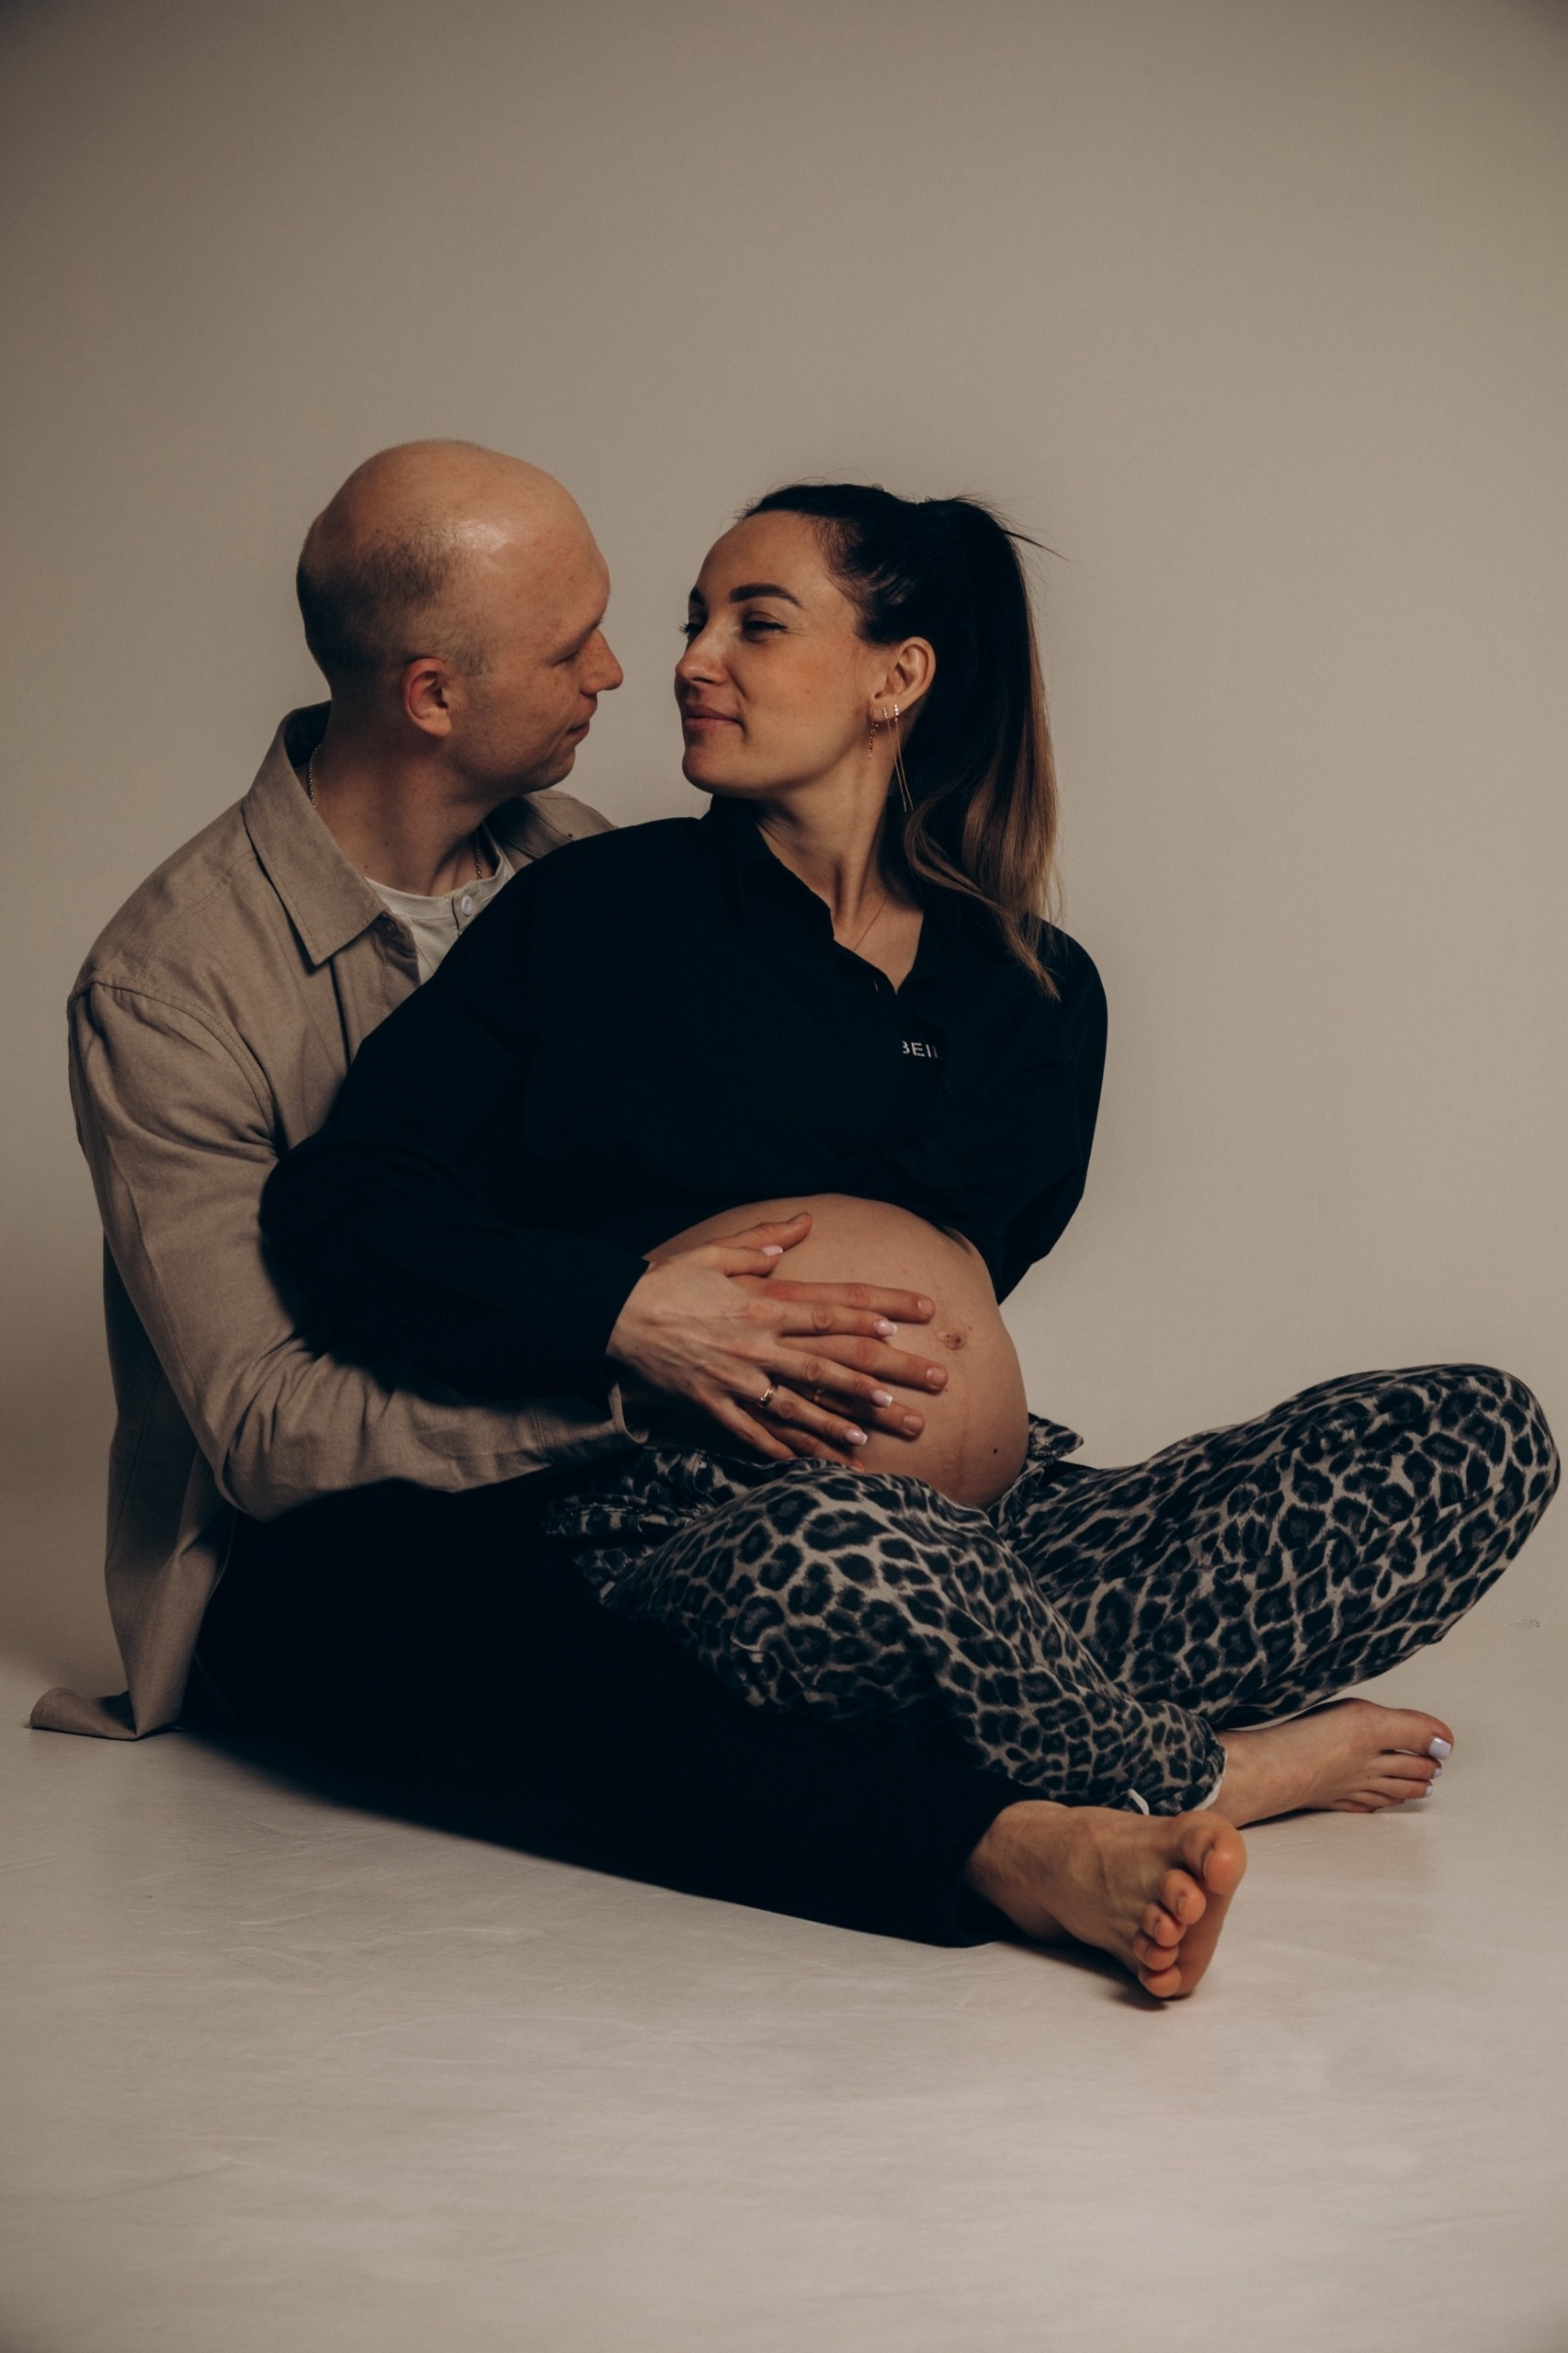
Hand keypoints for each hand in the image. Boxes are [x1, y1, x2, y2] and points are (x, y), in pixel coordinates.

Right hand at [607, 1212, 947, 1462]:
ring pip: (797, 1405)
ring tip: (873, 1438)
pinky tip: (807, 1463)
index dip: (873, 1316)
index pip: (830, 1310)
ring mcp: (736, 1378)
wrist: (612, 1317)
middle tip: (923, 1393)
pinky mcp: (712, 1404)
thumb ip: (762, 1239)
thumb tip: (803, 1222)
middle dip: (880, 1380)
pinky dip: (779, 1450)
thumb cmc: (665, 1282)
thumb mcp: (713, 1252)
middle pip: (830, 1364)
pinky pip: (751, 1433)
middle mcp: (758, 1344)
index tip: (911, 1322)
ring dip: (837, 1423)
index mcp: (763, 1303)